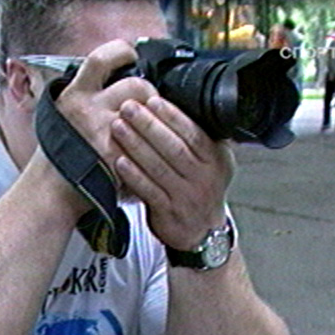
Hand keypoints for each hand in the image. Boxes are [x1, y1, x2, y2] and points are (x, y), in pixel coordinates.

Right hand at [53, 39, 159, 176]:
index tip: (131, 55)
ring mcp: (102, 132)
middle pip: (136, 85)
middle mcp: (87, 109)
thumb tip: (113, 84)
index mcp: (73, 96)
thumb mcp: (61, 117)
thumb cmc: (56, 160)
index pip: (100, 59)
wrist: (48, 194)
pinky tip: (149, 155)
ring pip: (146, 113)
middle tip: (150, 106)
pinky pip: (145, 144)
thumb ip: (85, 99)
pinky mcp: (114, 155)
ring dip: (155, 121)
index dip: (121, 52)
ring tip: (152, 131)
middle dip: (150, 94)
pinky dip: (151, 149)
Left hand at [110, 96, 234, 249]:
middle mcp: (204, 177)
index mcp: (216, 160)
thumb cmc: (201, 190)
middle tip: (128, 107)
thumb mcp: (214, 163)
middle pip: (174, 148)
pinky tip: (120, 160)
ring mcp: (186, 196)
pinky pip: (149, 191)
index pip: (194, 133)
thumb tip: (178, 105)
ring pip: (159, 168)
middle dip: (149, 125)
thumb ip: (201, 139)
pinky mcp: (169, 213)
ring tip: (118, 127)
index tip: (153, 100)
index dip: (172, 116)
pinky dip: (134, 175)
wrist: (203, 233)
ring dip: (136, 145)